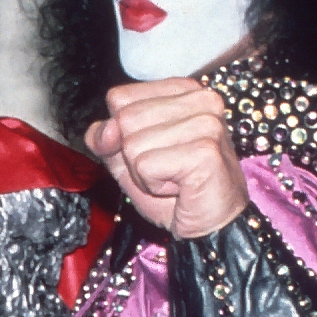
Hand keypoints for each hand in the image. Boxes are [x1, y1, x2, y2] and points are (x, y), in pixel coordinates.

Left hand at [84, 79, 247, 238]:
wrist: (210, 226)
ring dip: (145, 174)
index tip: (155, 150)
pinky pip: (146, 166)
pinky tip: (180, 188)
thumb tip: (105, 129)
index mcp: (184, 89)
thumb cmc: (173, 191)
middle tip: (167, 169)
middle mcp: (201, 98)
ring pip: (133, 144)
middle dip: (134, 156)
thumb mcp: (127, 158)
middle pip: (125, 119)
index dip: (121, 133)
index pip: (119, 97)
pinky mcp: (205, 151)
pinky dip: (154, 185)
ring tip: (174, 179)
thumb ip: (105, 137)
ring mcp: (206, 122)